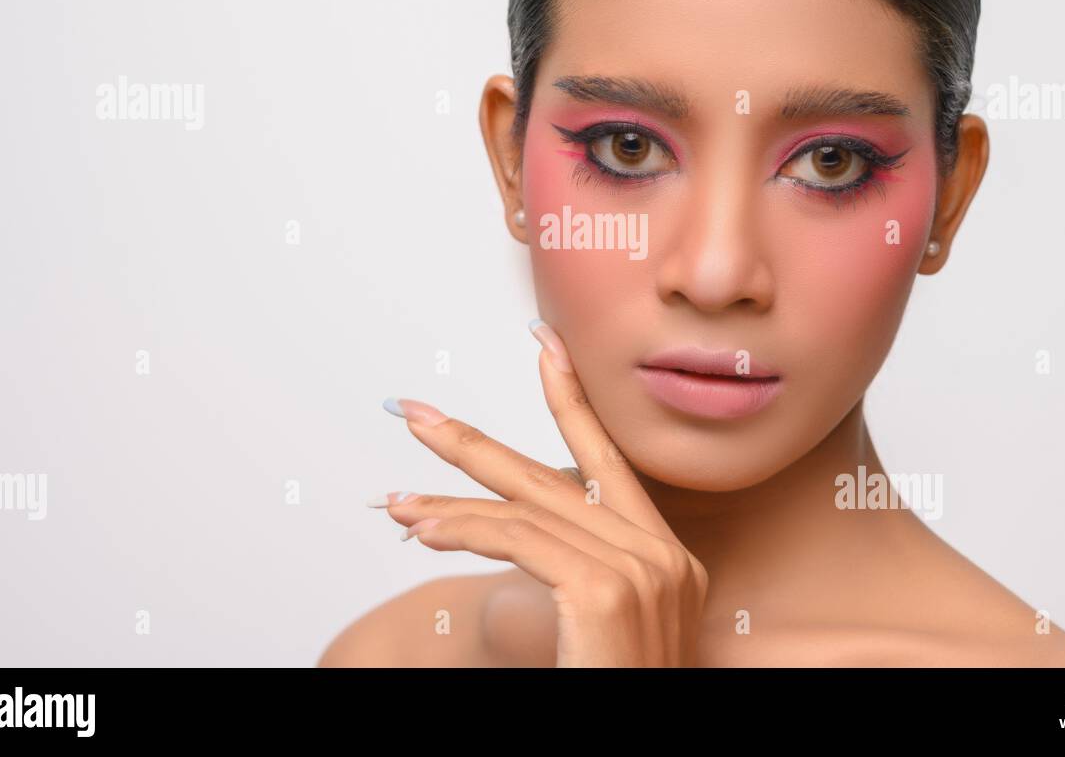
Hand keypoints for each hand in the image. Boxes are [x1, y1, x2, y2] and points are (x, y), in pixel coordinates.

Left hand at [375, 320, 708, 666]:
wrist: (646, 739)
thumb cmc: (618, 687)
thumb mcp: (607, 628)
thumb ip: (580, 572)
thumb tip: (517, 531)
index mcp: (669, 557)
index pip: (610, 462)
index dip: (572, 400)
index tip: (543, 346)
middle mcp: (663, 554)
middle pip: (554, 477)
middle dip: (477, 441)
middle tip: (418, 412)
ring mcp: (641, 570)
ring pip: (525, 510)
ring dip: (448, 502)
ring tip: (396, 496)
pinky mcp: (606, 592)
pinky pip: (518, 540)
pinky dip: (463, 529)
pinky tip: (422, 528)